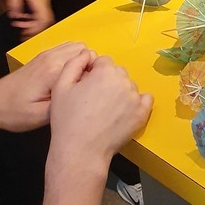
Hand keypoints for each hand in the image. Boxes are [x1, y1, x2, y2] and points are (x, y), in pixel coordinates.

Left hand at [0, 42, 90, 131]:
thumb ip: (66, 103)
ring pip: (77, 47)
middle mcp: (51, 58)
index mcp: (53, 71)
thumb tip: (85, 95)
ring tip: (79, 79)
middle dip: (90, 64)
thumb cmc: (14, 111)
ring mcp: (46, 55)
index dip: (94, 73)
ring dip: (82, 60)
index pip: (88, 59)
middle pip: (84, 50)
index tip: (91, 87)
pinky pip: (66, 49)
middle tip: (86, 83)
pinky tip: (69, 75)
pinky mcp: (44, 57)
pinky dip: (73, 58)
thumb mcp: (41, 116)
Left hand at [7, 0, 53, 37]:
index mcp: (39, 3)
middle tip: (23, 34)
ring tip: (22, 26)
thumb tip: (14, 16)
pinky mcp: (43, 2)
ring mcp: (45, 3)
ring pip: (45, 20)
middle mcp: (44, 4)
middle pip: (45, 23)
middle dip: (35, 31)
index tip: (25, 33)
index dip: (34, 30)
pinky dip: (34, 20)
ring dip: (34, 26)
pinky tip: (25, 18)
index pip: (42, 21)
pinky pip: (42, 15)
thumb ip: (14, 4)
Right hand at [48, 54, 152, 171]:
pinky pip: (145, 99)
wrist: (81, 151)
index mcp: (105, 71)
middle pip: (117, 73)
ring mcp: (135, 97)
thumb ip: (74, 64)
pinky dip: (136, 102)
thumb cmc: (68, 119)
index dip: (94, 73)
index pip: (103, 62)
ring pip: (129, 86)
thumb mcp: (60, 87)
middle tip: (94, 101)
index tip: (86, 88)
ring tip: (105, 110)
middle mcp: (124, 80)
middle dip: (107, 81)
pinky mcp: (142, 113)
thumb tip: (87, 53)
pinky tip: (123, 111)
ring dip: (120, 92)